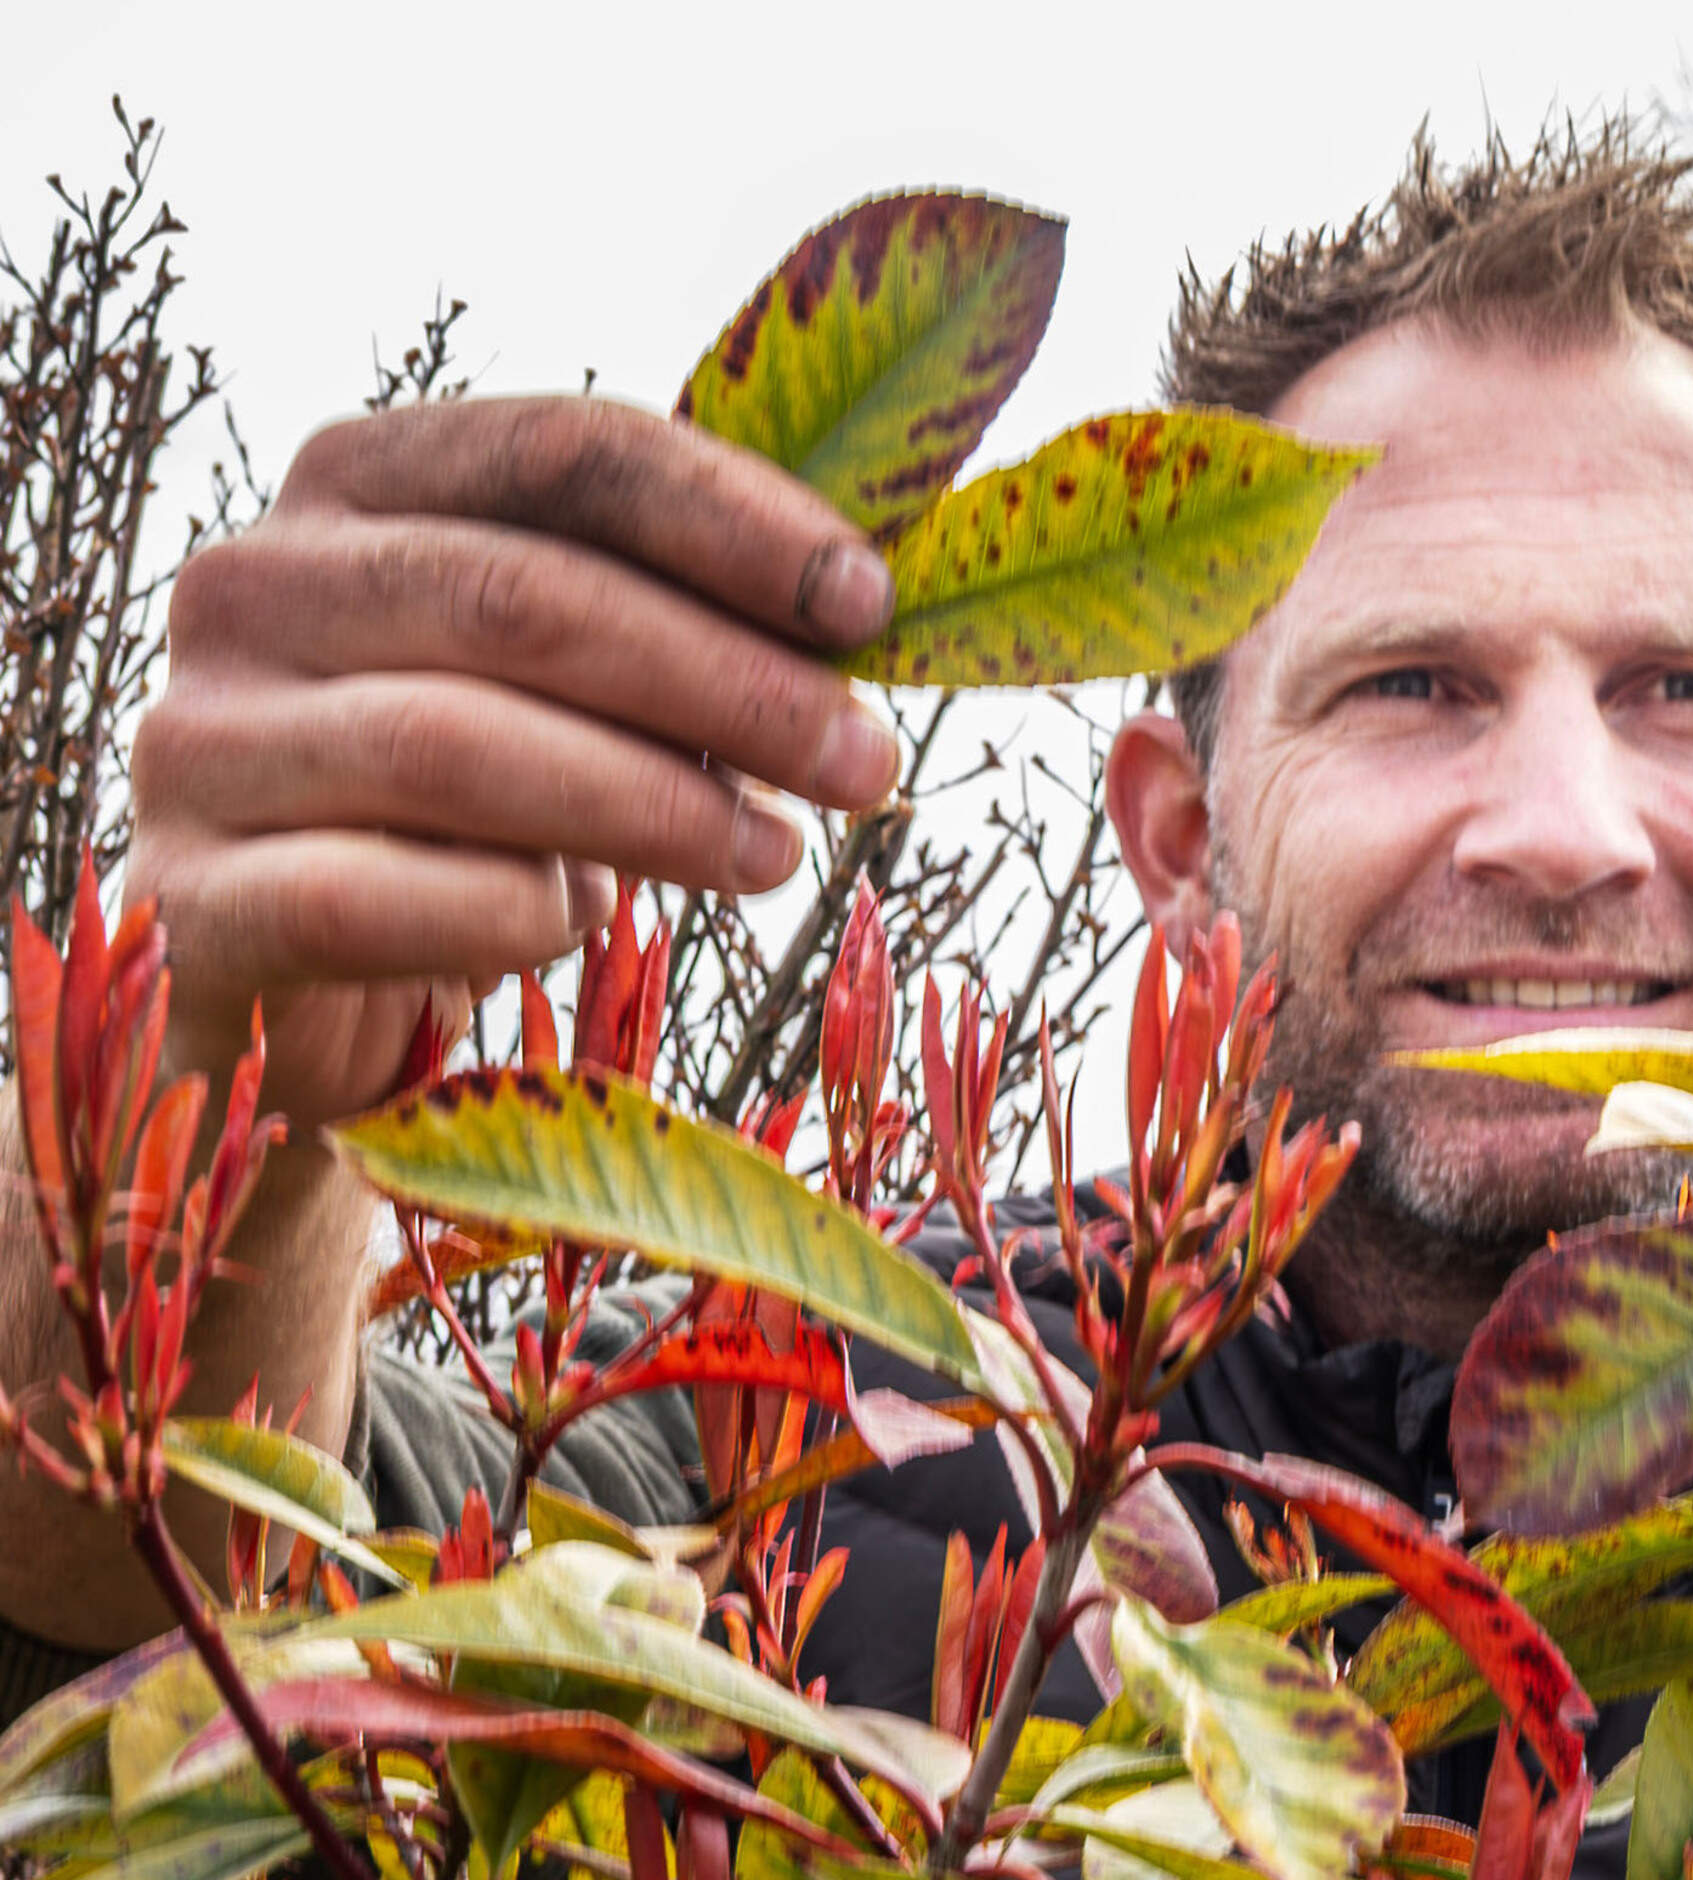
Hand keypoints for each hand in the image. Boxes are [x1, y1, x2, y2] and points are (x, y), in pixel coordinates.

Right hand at [129, 397, 904, 1123]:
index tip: (867, 603)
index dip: (728, 517)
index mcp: (354, 487)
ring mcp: (197, 737)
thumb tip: (860, 612)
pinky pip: (363, 892)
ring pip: (451, 745)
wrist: (295, 976)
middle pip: (518, 596)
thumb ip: (681, 623)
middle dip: (723, 680)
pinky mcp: (185, 899)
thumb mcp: (579, 687)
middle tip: (861, 761)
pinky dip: (504, 911)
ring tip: (775, 855)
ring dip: (650, 803)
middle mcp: (251, 585)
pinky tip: (583, 927)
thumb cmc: (474, 806)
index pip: (559, 450)